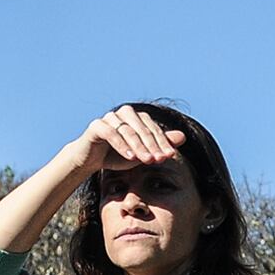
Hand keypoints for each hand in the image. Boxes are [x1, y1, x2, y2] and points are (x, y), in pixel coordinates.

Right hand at [68, 104, 183, 178]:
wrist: (90, 160)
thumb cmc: (117, 155)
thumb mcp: (142, 152)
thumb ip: (160, 144)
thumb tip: (183, 137)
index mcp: (137, 117)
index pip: (154, 129)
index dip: (163, 143)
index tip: (170, 156)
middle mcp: (124, 113)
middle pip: (143, 129)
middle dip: (153, 145)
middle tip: (160, 160)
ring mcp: (110, 117)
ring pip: (128, 131)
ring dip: (139, 147)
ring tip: (147, 160)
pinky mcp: (97, 125)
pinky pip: (111, 134)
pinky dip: (122, 146)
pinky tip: (130, 157)